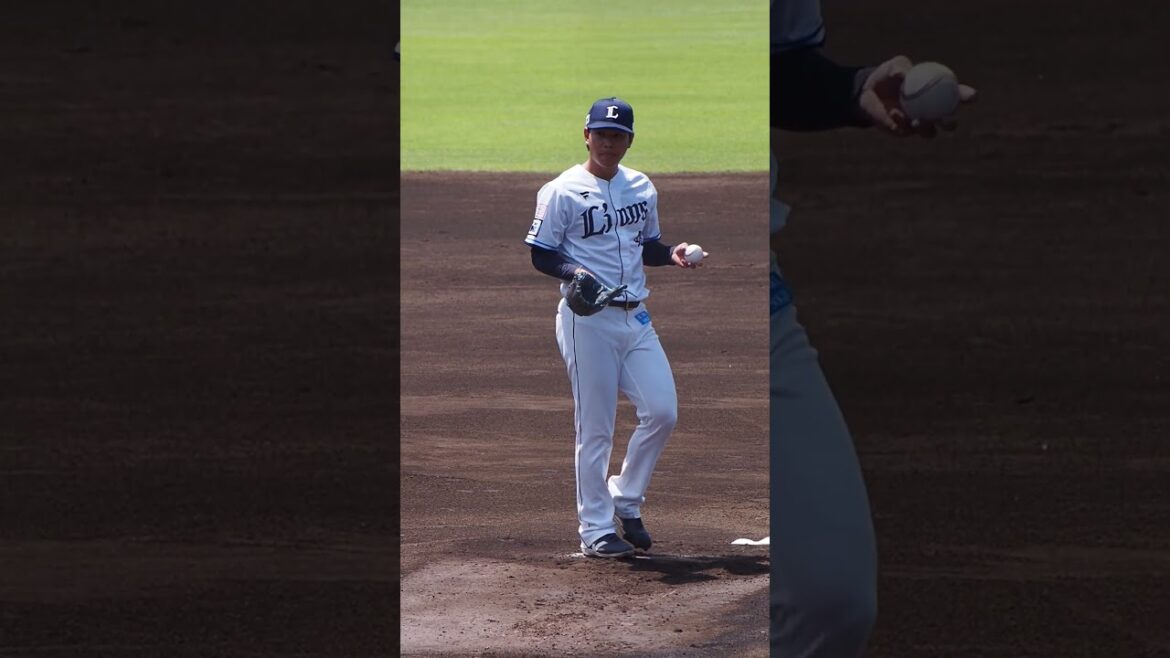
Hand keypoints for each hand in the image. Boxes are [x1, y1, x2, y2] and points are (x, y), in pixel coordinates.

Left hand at [671, 242, 707, 268]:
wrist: (674, 253)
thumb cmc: (680, 248)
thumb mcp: (682, 246)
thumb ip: (684, 246)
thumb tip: (686, 248)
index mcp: (696, 254)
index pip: (702, 255)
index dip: (705, 255)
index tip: (706, 254)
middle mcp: (694, 260)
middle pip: (699, 263)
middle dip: (700, 264)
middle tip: (700, 263)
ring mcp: (690, 264)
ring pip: (693, 266)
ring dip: (693, 265)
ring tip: (690, 263)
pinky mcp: (685, 266)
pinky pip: (686, 265)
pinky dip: (684, 262)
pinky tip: (682, 260)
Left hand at [858, 55, 976, 137]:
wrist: (868, 91)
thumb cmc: (888, 75)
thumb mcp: (895, 66)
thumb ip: (901, 67)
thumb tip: (903, 75)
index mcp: (939, 93)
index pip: (958, 96)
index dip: (968, 97)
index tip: (971, 96)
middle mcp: (933, 111)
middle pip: (949, 122)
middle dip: (951, 122)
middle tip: (946, 118)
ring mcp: (919, 123)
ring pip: (930, 132)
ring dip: (926, 127)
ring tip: (918, 120)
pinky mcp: (903, 131)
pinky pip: (905, 130)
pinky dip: (901, 121)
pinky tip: (894, 112)